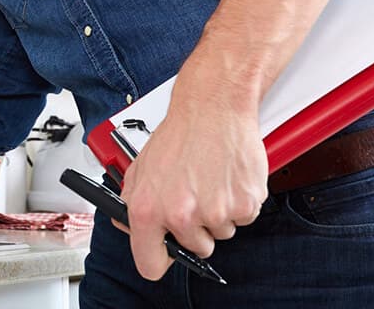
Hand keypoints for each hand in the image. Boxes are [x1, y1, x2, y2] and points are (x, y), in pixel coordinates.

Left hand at [117, 87, 268, 280]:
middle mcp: (181, 215)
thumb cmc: (179, 135)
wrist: (212, 108)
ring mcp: (215, 212)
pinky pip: (243, 218)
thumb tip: (128, 226)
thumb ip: (131, 202)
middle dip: (196, 229)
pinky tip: (226, 178)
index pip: (150, 264)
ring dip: (218, 214)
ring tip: (210, 181)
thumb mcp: (139, 169)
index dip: (159, 260)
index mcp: (148, 211)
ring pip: (222, 233)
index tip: (164, 253)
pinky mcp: (244, 204)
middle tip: (194, 197)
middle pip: (196, 249)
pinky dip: (239, 203)